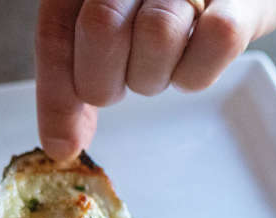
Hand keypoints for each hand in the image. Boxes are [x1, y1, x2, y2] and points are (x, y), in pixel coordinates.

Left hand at [36, 0, 275, 159]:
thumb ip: (77, 74)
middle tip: (123, 81)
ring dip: (156, 72)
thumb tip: (63, 146)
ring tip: (166, 59)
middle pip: (101, 27)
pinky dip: (201, 66)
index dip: (57, 92)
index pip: (57, 29)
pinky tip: (196, 57)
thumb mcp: (111, 32)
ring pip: (159, 34)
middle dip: (106, 79)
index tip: (64, 144)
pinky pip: (218, 38)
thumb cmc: (164, 11)